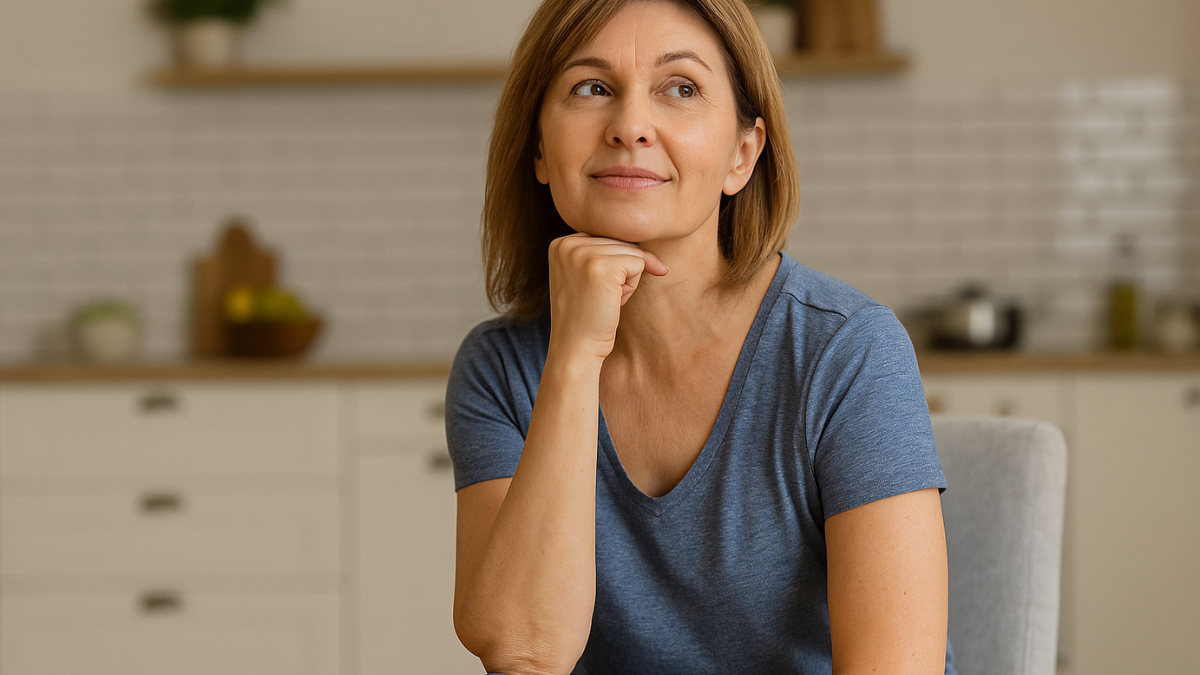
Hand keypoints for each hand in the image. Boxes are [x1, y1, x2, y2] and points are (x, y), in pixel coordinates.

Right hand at [547, 233, 668, 361]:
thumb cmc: (585, 317)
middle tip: (598, 300)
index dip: (612, 266)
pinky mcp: (602, 266)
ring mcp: (583, 253)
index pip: (606, 238)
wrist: (575, 350)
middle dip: (621, 274)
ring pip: (632, 252)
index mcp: (560, 243)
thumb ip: (599, 252)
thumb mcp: (583, 276)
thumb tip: (644, 233)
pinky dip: (632, 287)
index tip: (593, 292)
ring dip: (627, 281)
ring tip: (604, 301)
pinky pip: (639, 263)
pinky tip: (613, 302)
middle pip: (620, 242)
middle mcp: (568, 243)